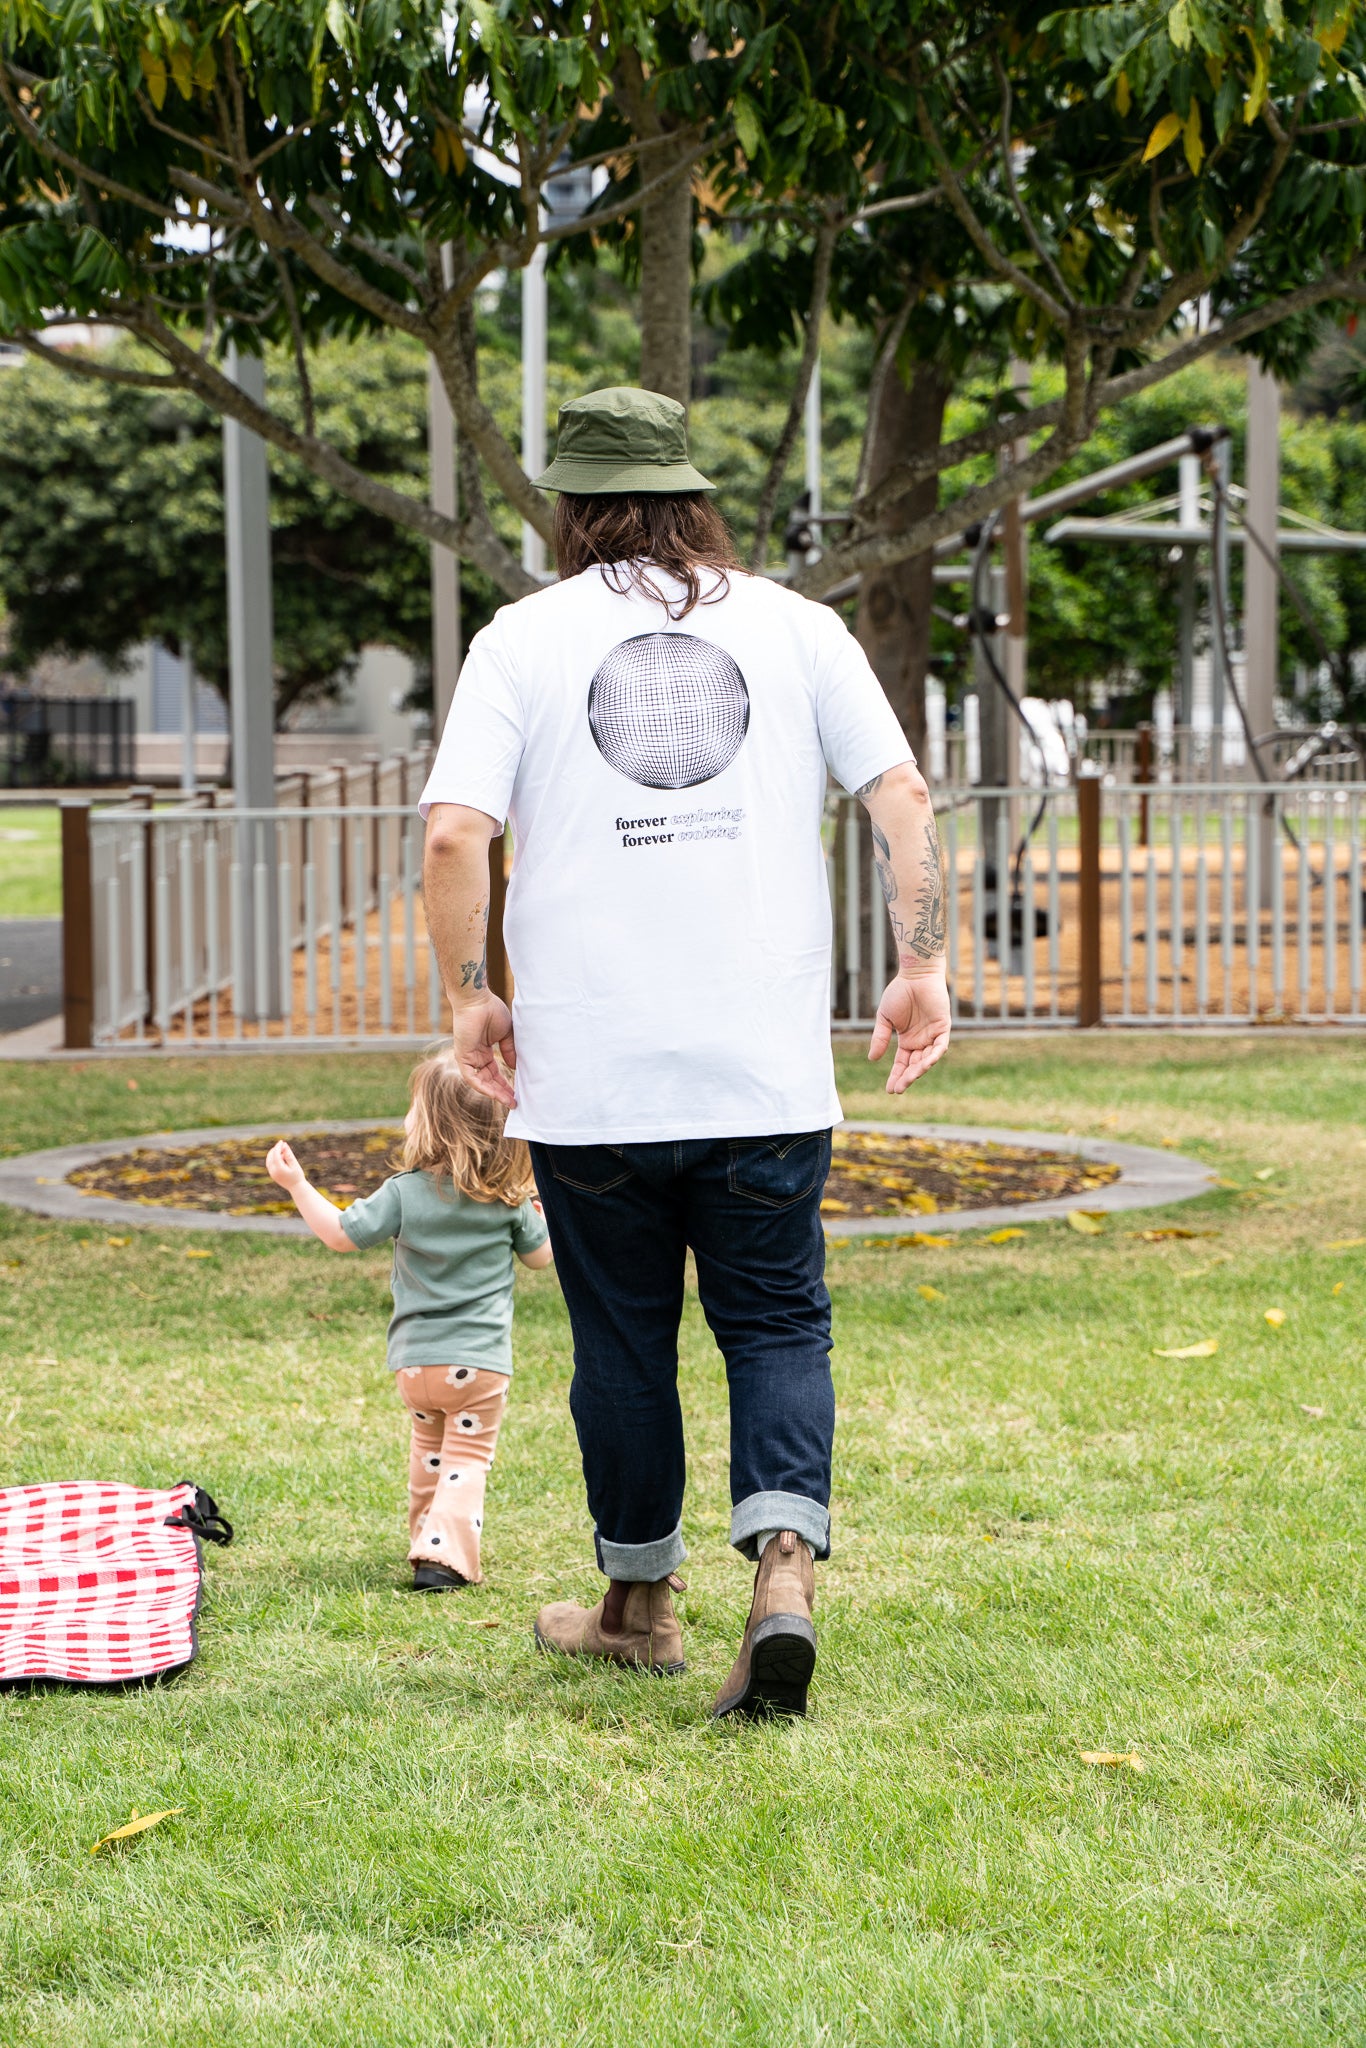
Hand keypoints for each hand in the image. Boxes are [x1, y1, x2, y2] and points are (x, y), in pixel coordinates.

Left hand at [266, 1139, 305, 1190]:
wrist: (296, 1188)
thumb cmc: (297, 1176)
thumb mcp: (295, 1164)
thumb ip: (289, 1155)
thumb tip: (284, 1145)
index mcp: (279, 1169)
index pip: (275, 1154)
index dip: (278, 1147)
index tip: (282, 1141)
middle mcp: (273, 1171)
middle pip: (270, 1157)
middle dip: (275, 1149)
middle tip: (282, 1145)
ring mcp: (272, 1173)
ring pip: (269, 1160)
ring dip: (274, 1154)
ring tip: (283, 1151)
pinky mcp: (272, 1175)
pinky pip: (270, 1164)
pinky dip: (273, 1159)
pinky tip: (281, 1157)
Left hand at [450, 993, 517, 1108]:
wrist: (477, 1000)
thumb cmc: (491, 1011)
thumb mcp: (507, 1034)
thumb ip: (510, 1051)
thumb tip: (515, 1067)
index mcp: (484, 1052)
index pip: (495, 1073)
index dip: (506, 1084)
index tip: (518, 1093)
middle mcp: (476, 1057)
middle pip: (489, 1081)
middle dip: (502, 1092)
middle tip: (515, 1102)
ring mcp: (468, 1058)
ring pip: (481, 1082)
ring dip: (494, 1093)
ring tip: (509, 1101)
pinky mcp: (462, 1057)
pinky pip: (471, 1077)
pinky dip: (482, 1087)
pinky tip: (495, 1094)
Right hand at [867, 969, 950, 1092]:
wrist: (915, 975)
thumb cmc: (899, 993)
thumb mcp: (885, 1018)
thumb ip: (880, 1037)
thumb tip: (872, 1059)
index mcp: (907, 1041)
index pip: (902, 1064)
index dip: (896, 1076)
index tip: (890, 1090)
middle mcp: (921, 1041)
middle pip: (915, 1065)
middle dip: (907, 1077)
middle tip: (899, 1089)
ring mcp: (932, 1035)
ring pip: (927, 1059)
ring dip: (919, 1070)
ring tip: (909, 1079)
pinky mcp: (943, 1027)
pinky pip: (940, 1046)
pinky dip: (934, 1055)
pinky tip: (925, 1064)